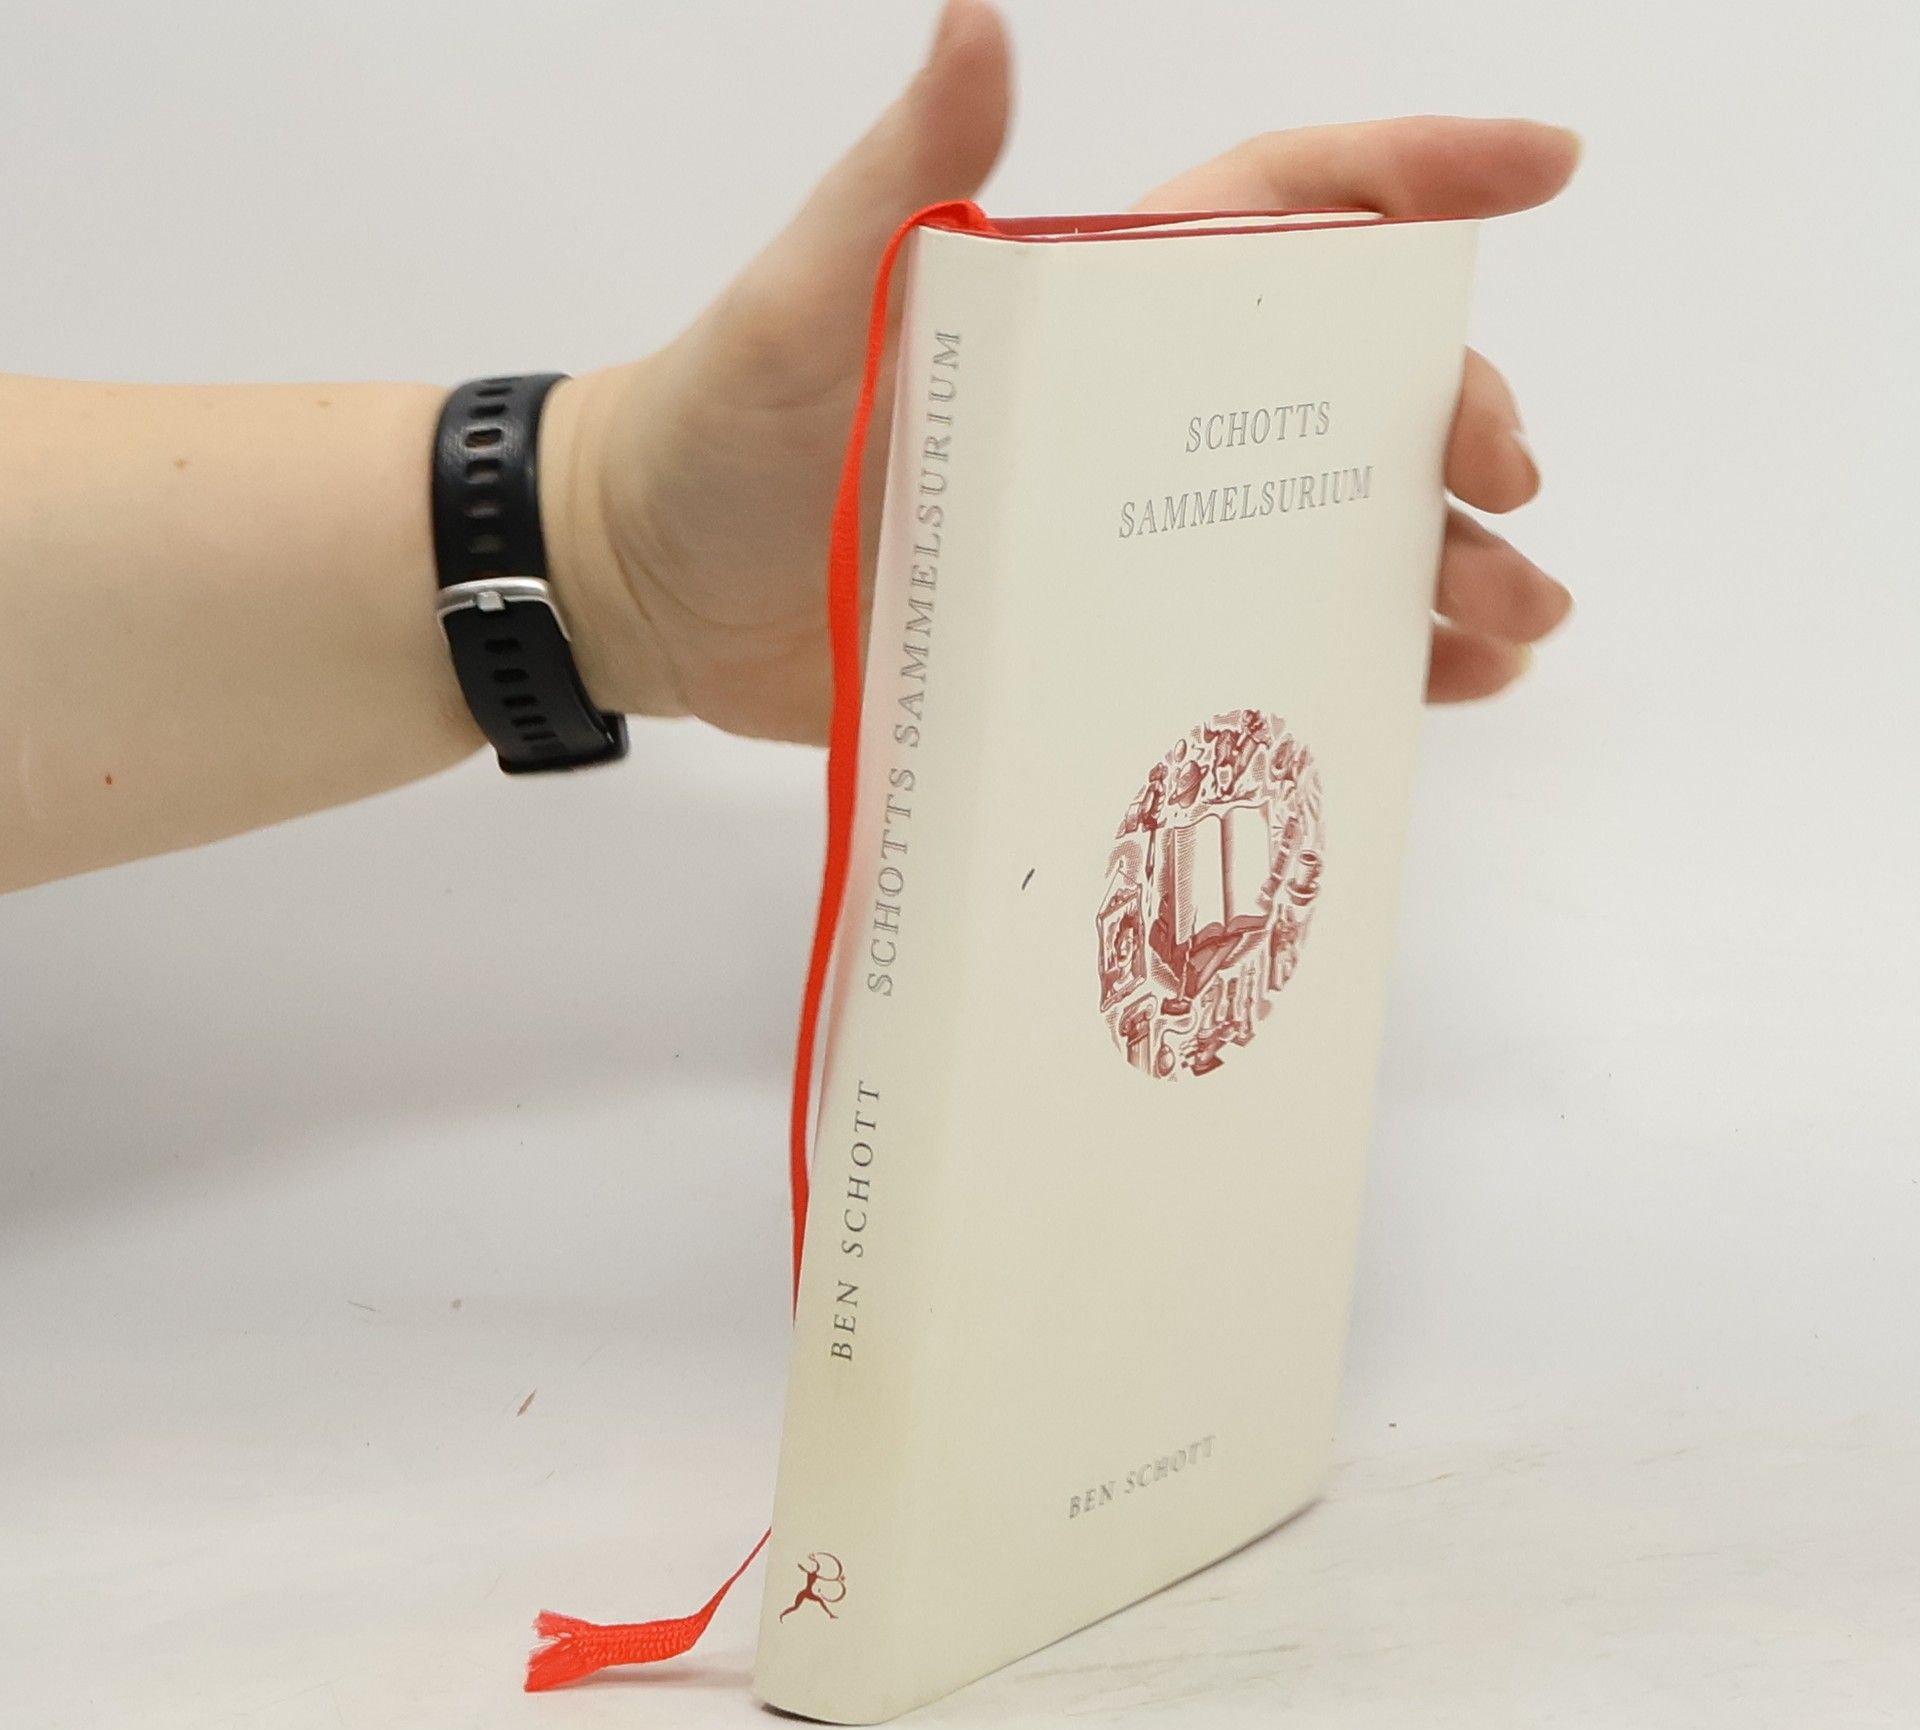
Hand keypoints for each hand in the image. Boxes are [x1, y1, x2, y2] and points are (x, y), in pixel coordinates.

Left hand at [545, 0, 1577, 742]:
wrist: (655, 592)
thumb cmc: (720, 428)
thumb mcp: (810, 301)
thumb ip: (902, 183)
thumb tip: (979, 26)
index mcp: (1094, 302)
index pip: (1286, 209)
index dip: (1421, 176)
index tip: (1542, 170)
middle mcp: (1135, 413)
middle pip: (1344, 395)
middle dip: (1454, 422)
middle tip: (1510, 492)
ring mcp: (1128, 533)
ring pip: (1326, 529)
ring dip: (1440, 562)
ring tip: (1518, 616)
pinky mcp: (1106, 638)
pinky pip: (1260, 640)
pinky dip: (1361, 659)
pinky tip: (1446, 684)